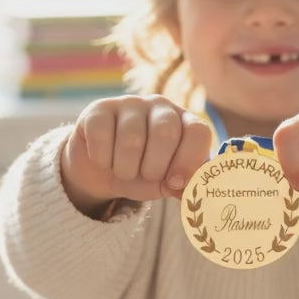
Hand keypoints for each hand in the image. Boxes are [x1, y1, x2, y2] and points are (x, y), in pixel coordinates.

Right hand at [61, 95, 211, 216]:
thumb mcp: (166, 183)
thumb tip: (199, 195)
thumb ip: (184, 185)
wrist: (101, 171)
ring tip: (124, 171)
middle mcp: (159, 106)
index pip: (198, 132)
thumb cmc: (141, 174)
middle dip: (154, 166)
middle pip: (166, 132)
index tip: (175, 183)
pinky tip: (103, 159)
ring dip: (126, 168)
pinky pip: (102, 135)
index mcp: (184, 121)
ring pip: (131, 138)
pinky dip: (102, 159)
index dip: (189, 160)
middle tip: (146, 176)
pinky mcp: (99, 108)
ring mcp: (129, 103)